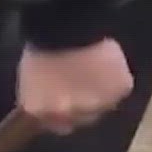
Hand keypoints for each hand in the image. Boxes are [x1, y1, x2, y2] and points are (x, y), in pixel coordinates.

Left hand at [18, 38, 132, 134]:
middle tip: (83, 85)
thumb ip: (42, 99)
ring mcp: (98, 104)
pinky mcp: (120, 90)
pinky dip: (115, 81)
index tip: (68, 103)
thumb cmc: (43, 46)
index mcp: (43, 111)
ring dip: (100, 93)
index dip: (64, 115)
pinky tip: (108, 65)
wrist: (67, 25)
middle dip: (83, 106)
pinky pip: (119, 90)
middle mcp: (70, 114)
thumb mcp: (31, 77)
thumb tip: (52, 108)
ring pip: (104, 105)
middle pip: (84, 118)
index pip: (58, 126)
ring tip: (96, 71)